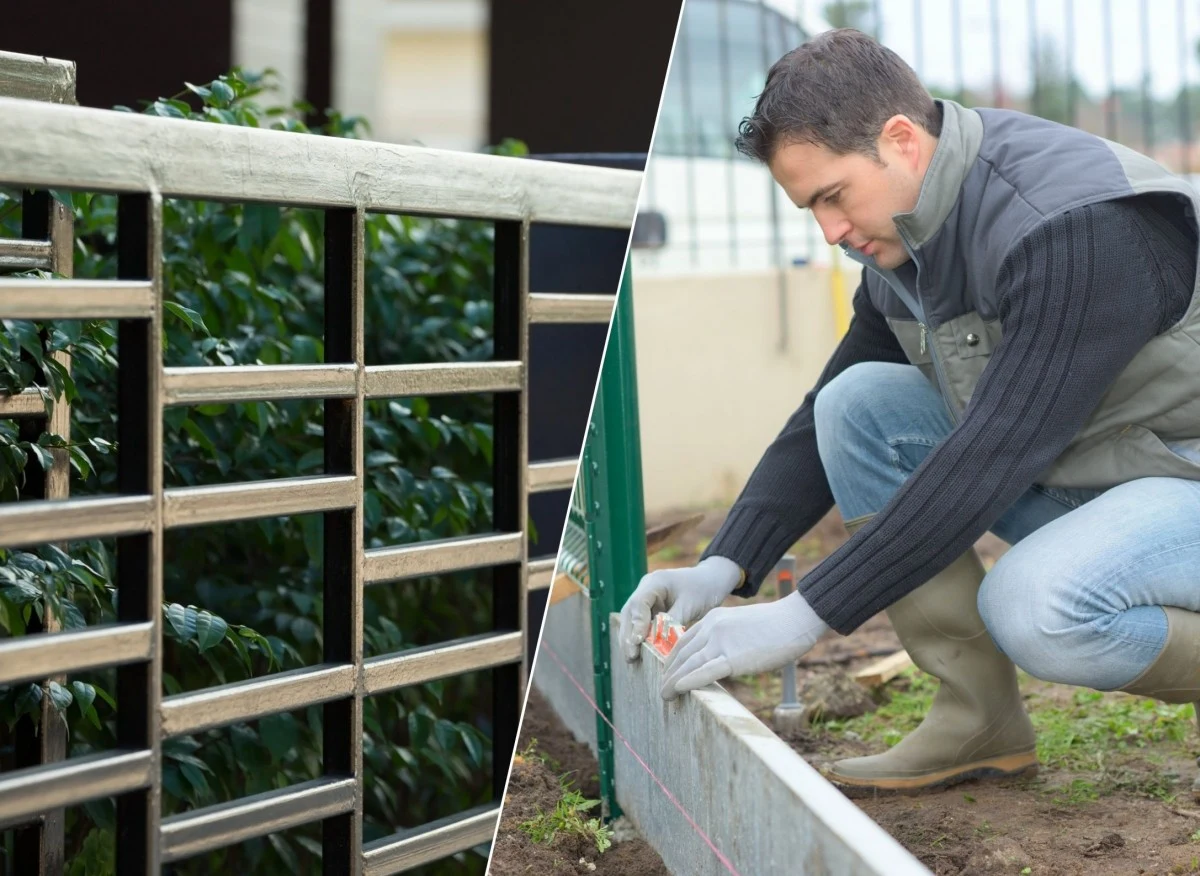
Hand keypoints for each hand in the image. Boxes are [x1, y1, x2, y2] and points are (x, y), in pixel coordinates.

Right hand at [618, 556, 742, 661]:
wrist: (712, 579)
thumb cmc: (703, 589)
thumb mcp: (689, 606)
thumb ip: (672, 622)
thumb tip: (657, 643)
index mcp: (655, 582)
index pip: (638, 604)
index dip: (636, 624)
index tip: (637, 642)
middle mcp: (646, 588)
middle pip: (629, 612)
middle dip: (628, 635)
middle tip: (630, 657)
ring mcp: (647, 597)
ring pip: (631, 619)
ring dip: (630, 638)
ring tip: (632, 658)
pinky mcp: (651, 607)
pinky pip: (641, 622)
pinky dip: (640, 636)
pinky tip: (640, 652)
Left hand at [659, 591, 827, 699]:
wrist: (794, 619)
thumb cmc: (774, 626)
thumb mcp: (741, 625)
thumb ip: (726, 639)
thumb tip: (719, 658)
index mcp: (712, 618)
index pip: (683, 641)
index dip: (672, 660)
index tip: (667, 673)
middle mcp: (712, 627)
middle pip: (681, 653)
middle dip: (668, 673)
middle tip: (661, 688)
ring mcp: (721, 641)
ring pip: (688, 664)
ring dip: (672, 681)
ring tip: (663, 695)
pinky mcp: (734, 657)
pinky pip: (705, 671)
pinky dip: (687, 681)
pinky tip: (677, 690)